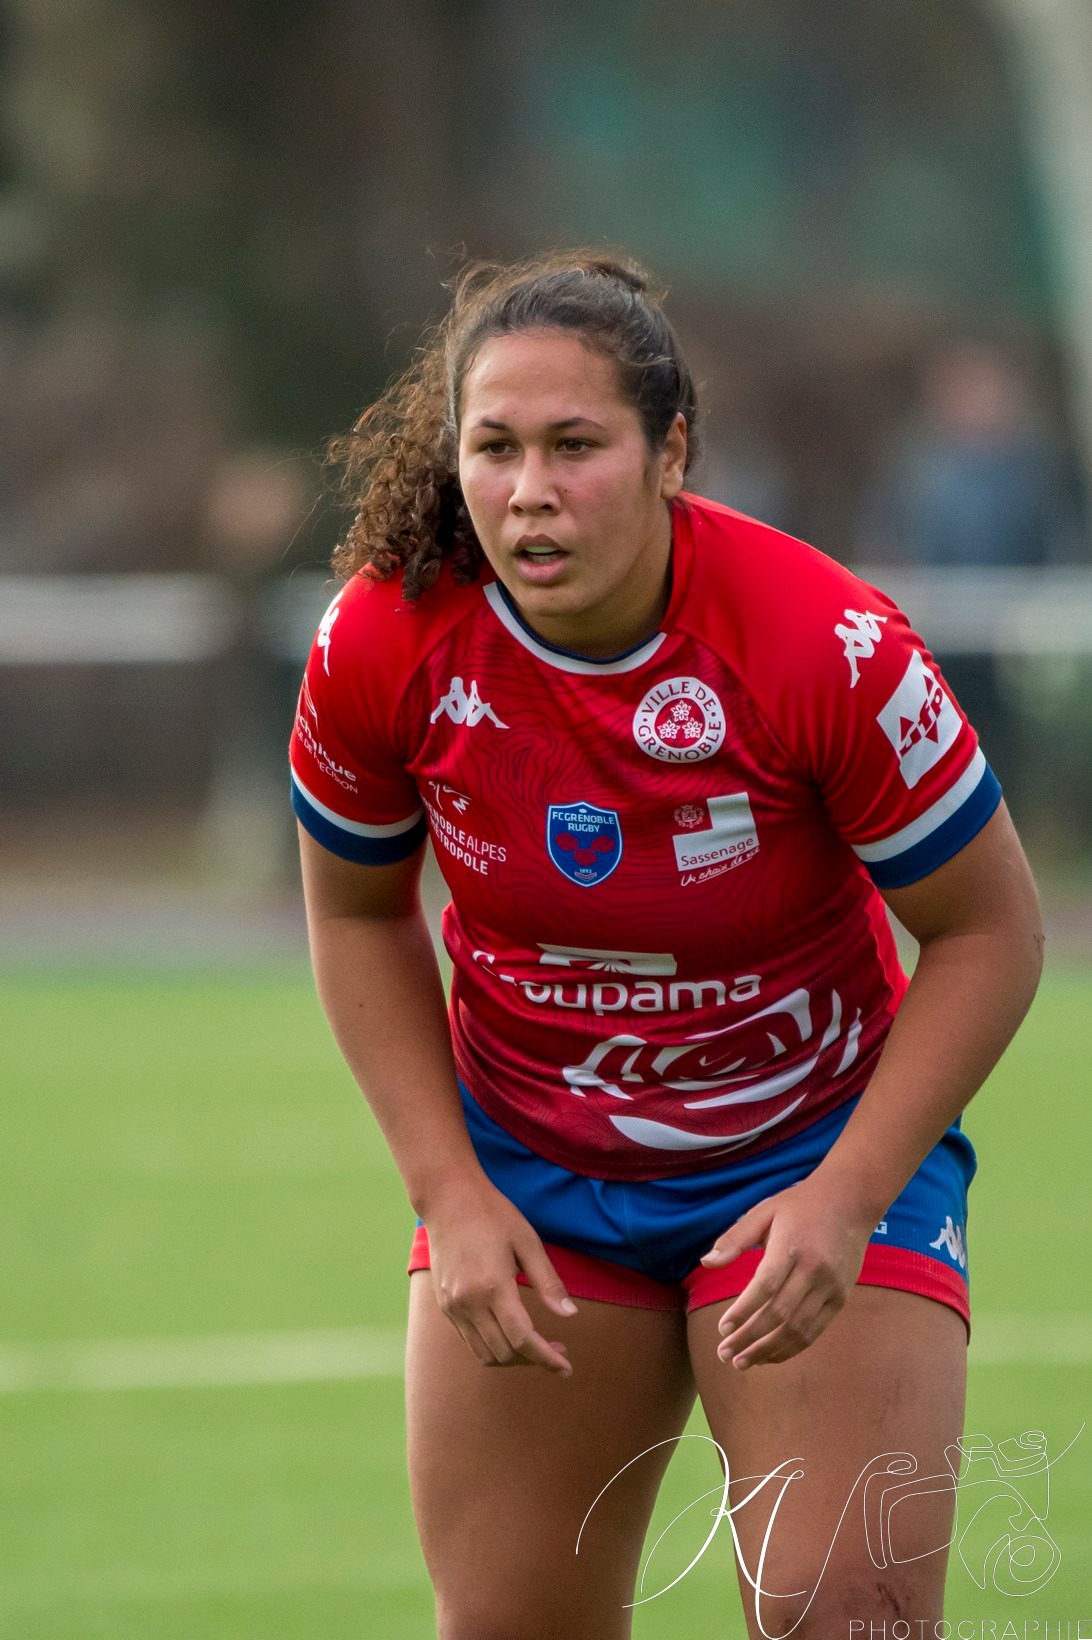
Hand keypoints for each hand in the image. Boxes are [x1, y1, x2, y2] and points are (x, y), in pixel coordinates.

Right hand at [424, 1179, 576, 1375]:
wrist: (447, 1199)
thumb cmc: (492, 1214)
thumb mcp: (528, 1241)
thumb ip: (548, 1282)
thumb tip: (570, 1315)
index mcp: (493, 1286)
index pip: (522, 1340)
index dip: (547, 1359)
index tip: (566, 1368)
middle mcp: (468, 1303)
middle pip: (505, 1353)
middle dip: (535, 1360)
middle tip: (559, 1351)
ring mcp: (452, 1306)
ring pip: (485, 1354)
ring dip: (513, 1359)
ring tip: (536, 1347)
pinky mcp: (444, 1306)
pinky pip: (470, 1341)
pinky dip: (493, 1348)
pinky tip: (511, 1334)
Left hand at [700, 1178, 875, 1369]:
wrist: (851, 1201)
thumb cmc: (800, 1205)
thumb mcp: (763, 1212)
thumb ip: (735, 1238)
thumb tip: (706, 1263)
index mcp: (791, 1247)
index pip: (765, 1286)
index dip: (743, 1311)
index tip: (722, 1330)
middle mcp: (814, 1270)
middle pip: (780, 1314)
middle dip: (750, 1338)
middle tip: (725, 1354)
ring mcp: (831, 1287)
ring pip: (799, 1329)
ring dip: (769, 1350)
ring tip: (743, 1362)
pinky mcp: (841, 1298)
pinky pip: (815, 1330)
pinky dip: (792, 1347)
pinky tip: (771, 1355)